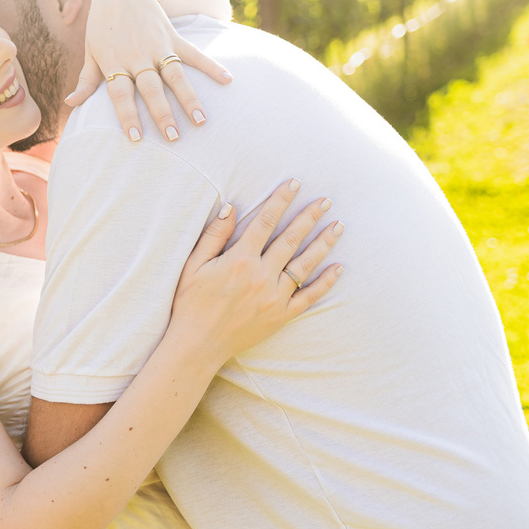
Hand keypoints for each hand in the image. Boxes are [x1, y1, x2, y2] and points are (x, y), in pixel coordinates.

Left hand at [70, 0, 233, 141]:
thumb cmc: (103, 26)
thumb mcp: (91, 51)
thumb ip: (86, 81)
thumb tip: (70, 104)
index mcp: (115, 63)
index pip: (120, 94)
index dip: (128, 116)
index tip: (137, 138)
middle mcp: (138, 57)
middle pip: (151, 89)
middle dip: (162, 114)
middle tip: (173, 138)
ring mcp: (158, 47)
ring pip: (175, 76)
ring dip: (189, 98)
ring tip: (201, 120)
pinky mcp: (174, 37)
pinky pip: (195, 54)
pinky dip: (211, 66)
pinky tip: (227, 80)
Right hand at [169, 180, 343, 366]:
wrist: (197, 344)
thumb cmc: (190, 302)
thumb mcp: (193, 265)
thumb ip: (214, 235)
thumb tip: (231, 207)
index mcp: (240, 260)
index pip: (266, 221)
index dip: (281, 200)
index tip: (295, 184)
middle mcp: (262, 276)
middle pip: (291, 239)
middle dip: (310, 217)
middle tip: (326, 201)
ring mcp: (275, 297)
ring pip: (305, 264)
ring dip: (323, 243)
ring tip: (338, 226)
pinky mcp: (281, 316)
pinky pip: (309, 297)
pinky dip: (326, 282)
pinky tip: (338, 268)